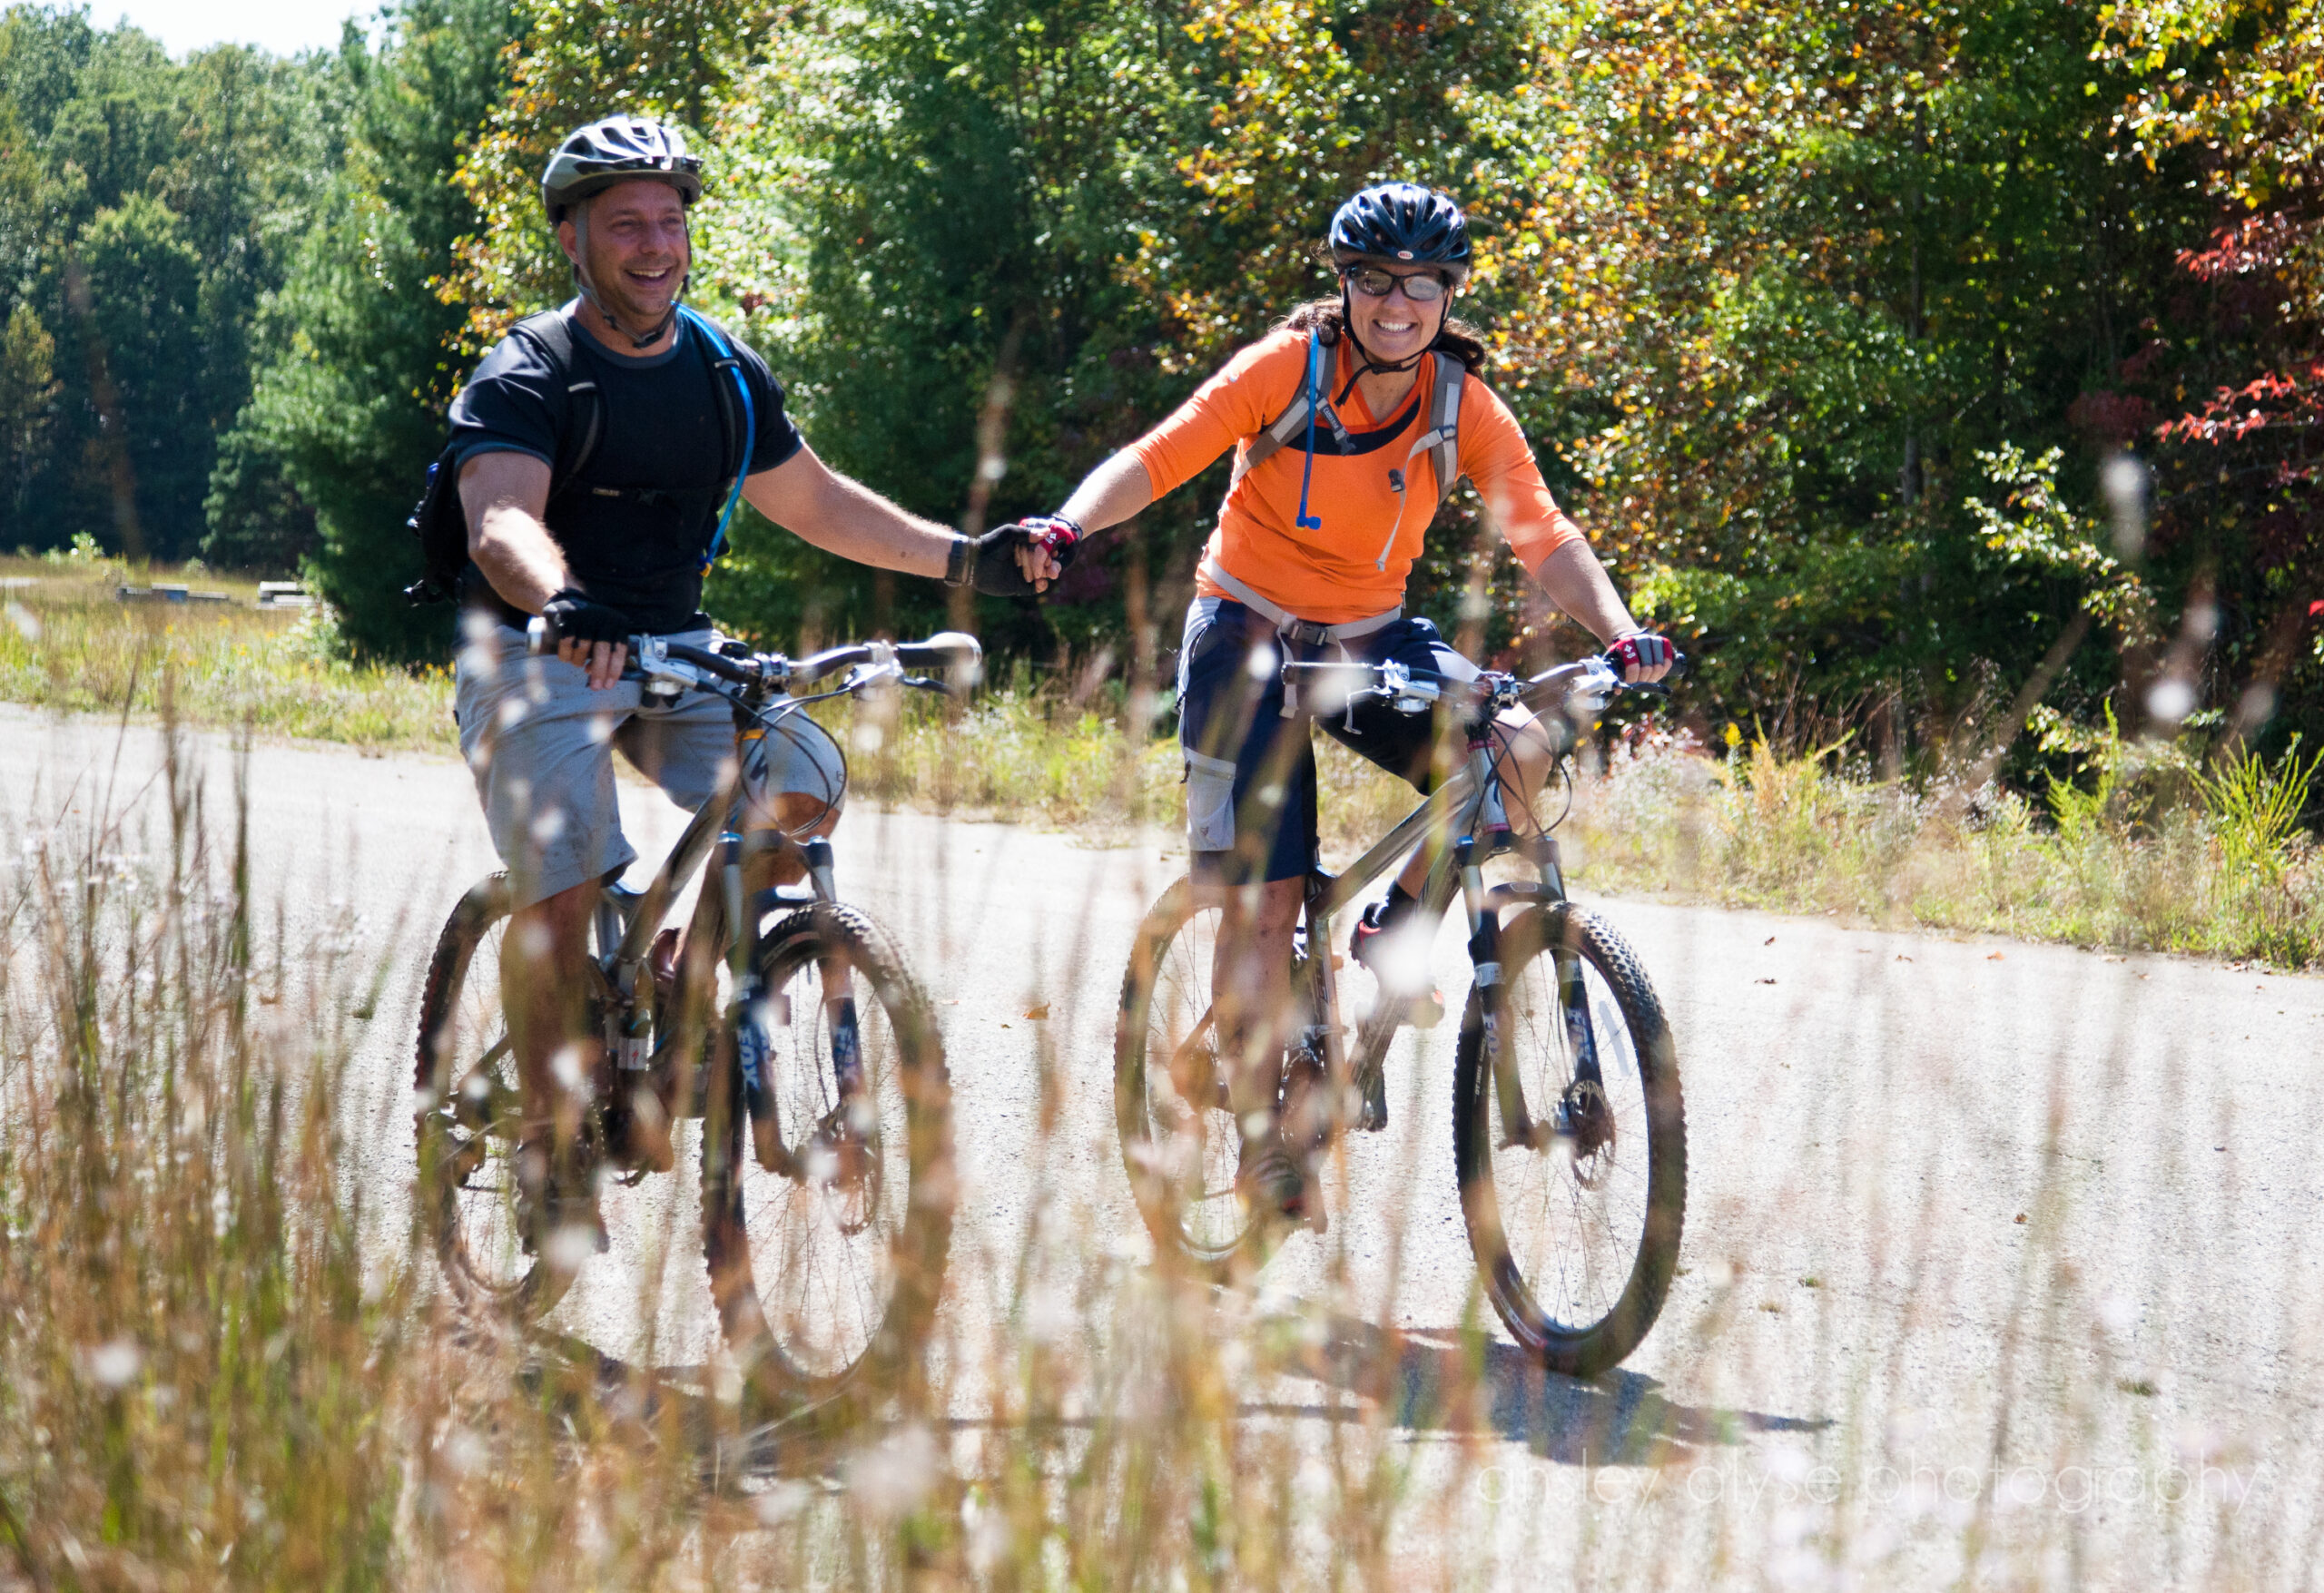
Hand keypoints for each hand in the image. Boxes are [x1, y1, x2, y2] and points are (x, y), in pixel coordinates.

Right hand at [540, 588, 632, 689]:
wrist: (568, 603)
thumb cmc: (590, 628)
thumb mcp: (604, 636)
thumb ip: (605, 655)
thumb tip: (600, 677)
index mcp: (618, 624)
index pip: (619, 650)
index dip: (615, 669)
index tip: (609, 685)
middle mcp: (604, 618)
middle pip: (602, 650)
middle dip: (599, 671)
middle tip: (595, 687)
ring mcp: (586, 616)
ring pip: (583, 647)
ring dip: (579, 661)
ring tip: (578, 664)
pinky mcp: (568, 617)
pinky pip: (566, 642)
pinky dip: (566, 655)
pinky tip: (566, 659)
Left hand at [952, 518, 1079, 596]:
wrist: (973, 564)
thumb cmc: (989, 544)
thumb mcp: (1008, 534)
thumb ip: (1026, 533)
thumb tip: (1047, 531)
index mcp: (1023, 545)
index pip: (1042, 548)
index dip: (1050, 550)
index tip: (1056, 550)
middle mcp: (1025, 559)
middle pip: (1044, 562)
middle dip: (1050, 564)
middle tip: (1054, 565)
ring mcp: (1022, 573)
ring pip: (1041, 575)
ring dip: (1047, 575)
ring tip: (1049, 574)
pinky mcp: (1019, 586)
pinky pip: (1034, 588)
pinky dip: (1040, 586)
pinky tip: (1041, 583)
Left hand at [1606, 630, 1675, 684]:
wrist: (1630, 641)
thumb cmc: (1622, 655)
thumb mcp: (1614, 662)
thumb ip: (1614, 676)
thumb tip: (1618, 690)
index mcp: (1627, 644)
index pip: (1633, 666)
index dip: (1632, 679)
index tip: (1630, 683)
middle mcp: (1642, 639)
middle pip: (1648, 668)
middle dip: (1644, 680)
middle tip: (1640, 682)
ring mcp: (1655, 640)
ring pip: (1659, 666)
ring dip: (1654, 677)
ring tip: (1648, 680)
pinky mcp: (1665, 642)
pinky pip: (1668, 662)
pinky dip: (1663, 672)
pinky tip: (1656, 674)